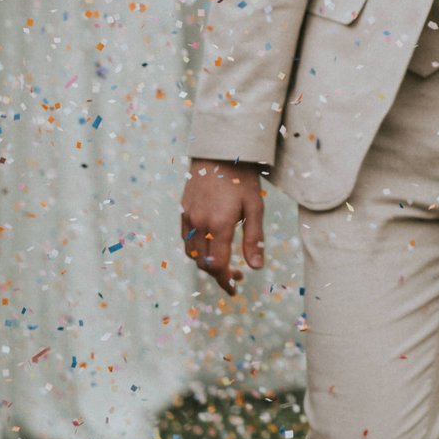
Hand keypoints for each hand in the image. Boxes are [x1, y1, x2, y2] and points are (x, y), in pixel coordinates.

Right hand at [181, 160, 266, 293]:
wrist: (220, 151)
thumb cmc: (243, 178)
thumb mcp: (255, 207)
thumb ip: (254, 239)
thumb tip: (256, 268)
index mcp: (219, 224)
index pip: (217, 265)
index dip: (226, 280)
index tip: (236, 286)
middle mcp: (200, 223)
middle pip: (203, 263)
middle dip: (219, 274)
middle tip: (236, 275)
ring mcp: (188, 217)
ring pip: (192, 253)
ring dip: (206, 263)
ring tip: (223, 262)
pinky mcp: (183, 210)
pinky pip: (185, 238)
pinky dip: (195, 249)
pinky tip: (210, 245)